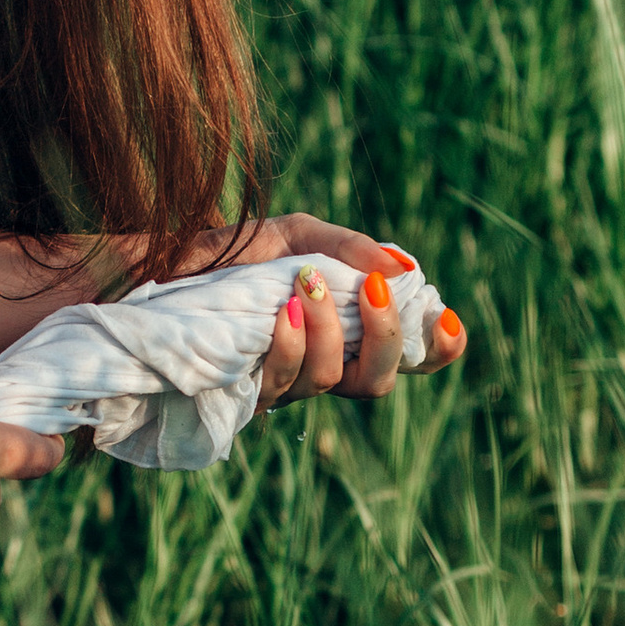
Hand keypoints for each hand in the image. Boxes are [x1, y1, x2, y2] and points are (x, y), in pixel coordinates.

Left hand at [249, 221, 468, 412]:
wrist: (175, 264)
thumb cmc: (243, 253)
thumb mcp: (301, 235)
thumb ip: (351, 250)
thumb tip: (402, 269)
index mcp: (350, 331)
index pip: (409, 354)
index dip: (439, 349)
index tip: (449, 321)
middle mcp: (325, 364)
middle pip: (379, 379)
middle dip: (386, 337)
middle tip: (374, 291)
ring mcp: (288, 382)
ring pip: (332, 380)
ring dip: (330, 330)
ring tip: (308, 282)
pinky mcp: (249, 390)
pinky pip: (285, 382)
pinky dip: (293, 344)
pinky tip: (284, 311)